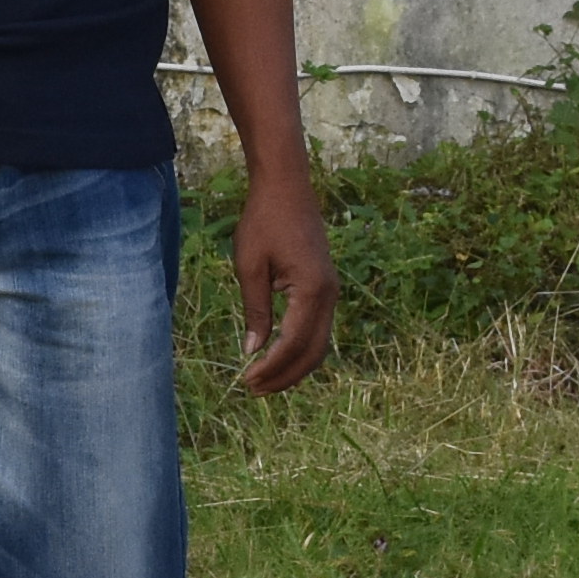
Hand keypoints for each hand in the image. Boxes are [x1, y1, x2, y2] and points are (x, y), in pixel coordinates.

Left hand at [225, 167, 337, 397]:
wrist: (287, 187)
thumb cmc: (264, 220)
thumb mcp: (250, 266)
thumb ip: (255, 310)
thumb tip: (253, 351)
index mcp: (312, 290)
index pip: (293, 343)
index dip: (271, 367)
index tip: (246, 380)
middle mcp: (329, 294)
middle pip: (313, 352)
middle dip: (285, 375)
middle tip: (254, 389)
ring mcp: (332, 291)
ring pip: (320, 344)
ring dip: (294, 366)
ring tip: (264, 380)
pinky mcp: (326, 287)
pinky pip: (318, 328)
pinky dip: (301, 349)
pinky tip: (278, 356)